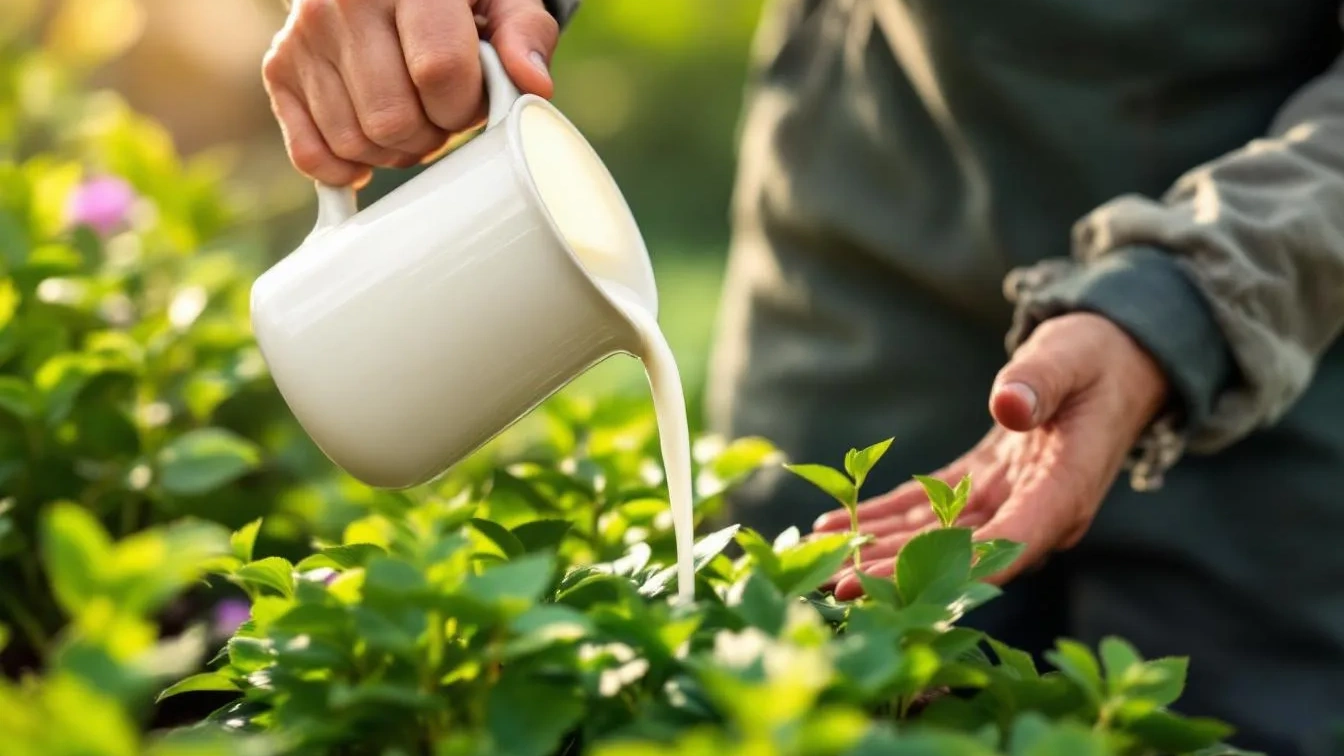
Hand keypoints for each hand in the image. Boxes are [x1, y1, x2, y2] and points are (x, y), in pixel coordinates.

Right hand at [262, 0, 558, 186]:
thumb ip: (525, 34)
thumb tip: (532, 87)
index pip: (439, 72)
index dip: (465, 104)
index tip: (472, 96)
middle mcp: (343, 2)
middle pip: (393, 119)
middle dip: (430, 134)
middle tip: (441, 113)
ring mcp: (304, 37)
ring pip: (354, 143)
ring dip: (394, 151)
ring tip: (411, 116)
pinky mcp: (278, 69)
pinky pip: (311, 156)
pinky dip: (346, 167)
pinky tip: (371, 144)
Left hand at [812, 313, 1170, 598]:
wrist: (1115, 360)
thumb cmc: (1095, 356)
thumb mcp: (1069, 358)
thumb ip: (1039, 383)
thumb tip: (1008, 405)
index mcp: (1064, 490)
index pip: (1008, 543)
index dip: (952, 569)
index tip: (900, 582)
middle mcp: (1037, 511)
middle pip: (962, 555)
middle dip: (899, 571)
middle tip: (838, 587)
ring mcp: (1010, 503)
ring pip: (937, 539)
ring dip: (880, 552)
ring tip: (822, 561)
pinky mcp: (985, 488)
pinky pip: (928, 511)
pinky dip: (882, 518)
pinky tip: (835, 524)